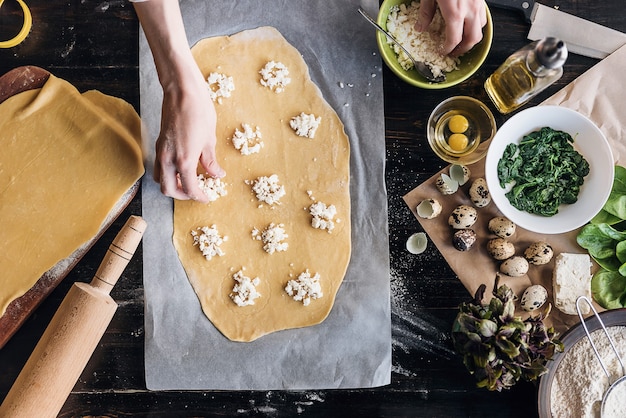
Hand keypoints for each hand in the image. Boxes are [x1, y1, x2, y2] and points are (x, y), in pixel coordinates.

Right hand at [133, 0, 224, 202]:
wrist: (182, 90)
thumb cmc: (199, 111)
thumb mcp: (210, 139)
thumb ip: (210, 161)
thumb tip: (217, 175)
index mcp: (184, 160)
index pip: (190, 189)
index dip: (199, 197)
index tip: (207, 198)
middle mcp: (168, 159)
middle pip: (169, 189)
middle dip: (182, 195)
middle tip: (196, 193)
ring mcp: (161, 150)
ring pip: (160, 179)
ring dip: (172, 185)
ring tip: (187, 182)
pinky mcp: (159, 143)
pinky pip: (159, 166)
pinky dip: (168, 173)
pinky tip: (180, 168)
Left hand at [416, 0, 486, 55]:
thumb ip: (426, 13)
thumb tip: (420, 27)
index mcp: (454, 12)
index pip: (454, 40)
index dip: (448, 49)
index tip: (443, 51)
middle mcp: (469, 10)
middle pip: (472, 39)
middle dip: (463, 50)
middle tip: (453, 52)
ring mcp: (478, 4)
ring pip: (481, 29)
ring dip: (471, 38)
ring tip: (461, 41)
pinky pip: (483, 16)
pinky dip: (476, 25)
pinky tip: (468, 24)